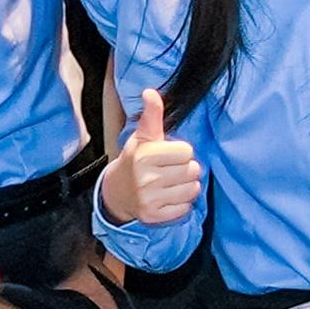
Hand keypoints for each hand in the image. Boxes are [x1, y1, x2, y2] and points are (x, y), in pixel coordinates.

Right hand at [95, 92, 202, 231]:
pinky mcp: (154, 216)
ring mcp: (149, 199)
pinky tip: (169, 197)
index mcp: (145, 156)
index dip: (181, 152)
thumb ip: (152, 115)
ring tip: (171, 183)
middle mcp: (146, 179)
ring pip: (192, 189)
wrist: (117, 191)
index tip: (168, 155)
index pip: (187, 151)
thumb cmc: (136, 159)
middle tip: (170, 170)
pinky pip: (185, 208)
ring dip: (187, 186)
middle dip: (186, 168)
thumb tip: (150, 92)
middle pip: (193, 170)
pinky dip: (182, 203)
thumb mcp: (143, 136)